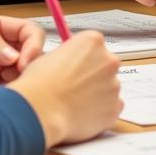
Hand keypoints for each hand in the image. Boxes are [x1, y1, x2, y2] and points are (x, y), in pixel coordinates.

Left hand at [0, 14, 45, 103]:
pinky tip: (1, 106)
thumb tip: (14, 55)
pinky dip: (9, 102)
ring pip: (20, 80)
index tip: (24, 63)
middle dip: (32, 69)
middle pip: (29, 58)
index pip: (27, 33)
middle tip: (22, 82)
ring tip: (11, 96)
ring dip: (22, 87)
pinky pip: (4, 99)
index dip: (33, 46)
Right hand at [9, 31, 121, 146]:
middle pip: (105, 65)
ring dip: (97, 94)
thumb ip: (70, 55)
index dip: (83, 58)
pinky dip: (101, 111)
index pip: (95, 45)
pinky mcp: (115, 107)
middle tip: (75, 86)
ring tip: (74, 102)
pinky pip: (111, 107)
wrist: (41, 110)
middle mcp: (108, 60)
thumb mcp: (50, 55)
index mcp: (93, 41)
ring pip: (108, 88)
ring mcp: (114, 84)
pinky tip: (82, 113)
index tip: (76, 66)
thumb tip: (72, 62)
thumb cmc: (40, 84)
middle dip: (94, 75)